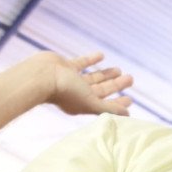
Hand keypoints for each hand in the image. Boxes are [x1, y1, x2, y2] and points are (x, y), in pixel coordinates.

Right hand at [15, 51, 135, 115]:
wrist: (41, 75)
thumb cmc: (65, 92)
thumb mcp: (90, 103)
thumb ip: (108, 109)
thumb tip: (127, 115)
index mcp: (83, 104)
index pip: (105, 104)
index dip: (118, 103)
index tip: (130, 99)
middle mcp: (77, 93)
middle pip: (101, 90)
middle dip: (115, 85)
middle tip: (130, 79)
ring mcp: (71, 79)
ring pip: (92, 77)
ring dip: (106, 74)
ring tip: (119, 70)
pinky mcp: (65, 66)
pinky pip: (81, 63)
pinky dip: (91, 60)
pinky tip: (101, 55)